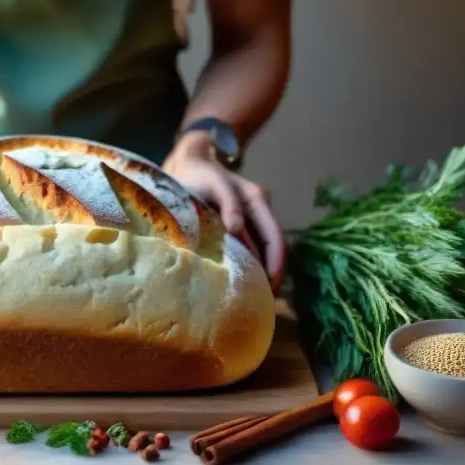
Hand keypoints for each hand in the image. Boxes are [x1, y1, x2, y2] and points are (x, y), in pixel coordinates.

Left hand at [162, 133, 285, 292]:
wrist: (188, 164)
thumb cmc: (198, 174)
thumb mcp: (212, 184)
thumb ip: (228, 204)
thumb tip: (238, 230)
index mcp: (256, 199)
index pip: (274, 236)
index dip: (276, 262)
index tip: (271, 285)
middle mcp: (259, 209)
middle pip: (275, 247)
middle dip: (273, 273)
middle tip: (265, 300)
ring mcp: (251, 217)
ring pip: (264, 250)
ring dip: (264, 271)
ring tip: (256, 297)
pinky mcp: (239, 225)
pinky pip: (252, 247)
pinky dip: (252, 264)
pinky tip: (246, 282)